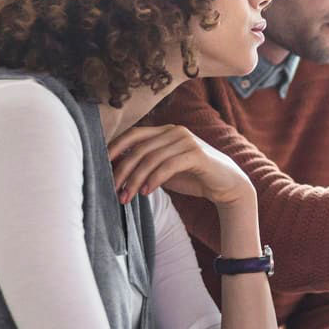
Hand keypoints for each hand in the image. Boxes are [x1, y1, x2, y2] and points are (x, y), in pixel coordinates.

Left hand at [108, 124, 253, 208]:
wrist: (227, 185)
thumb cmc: (194, 177)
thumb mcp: (165, 169)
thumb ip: (146, 165)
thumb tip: (116, 169)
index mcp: (166, 131)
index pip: (134, 134)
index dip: (115, 147)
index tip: (101, 164)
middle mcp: (175, 131)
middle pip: (140, 148)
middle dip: (123, 170)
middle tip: (114, 190)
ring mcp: (187, 141)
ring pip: (151, 158)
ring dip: (135, 180)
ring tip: (127, 197)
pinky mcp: (196, 154)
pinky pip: (168, 166)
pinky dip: (154, 179)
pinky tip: (146, 192)